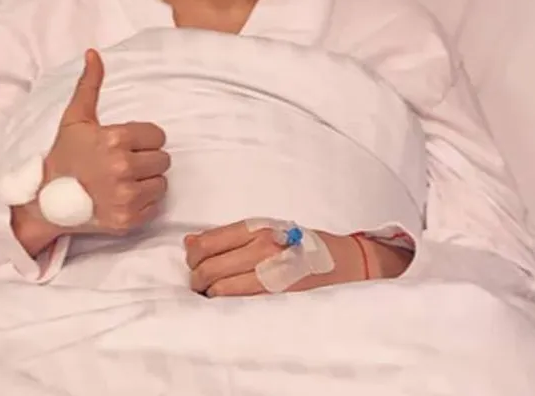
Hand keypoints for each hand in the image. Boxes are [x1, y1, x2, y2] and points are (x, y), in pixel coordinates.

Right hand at [12, 50, 169, 252]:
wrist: (47, 202)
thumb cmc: (64, 157)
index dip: (143, 139)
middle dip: (146, 160)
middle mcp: (122, 167)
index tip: (122, 145)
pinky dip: (142, 203)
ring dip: (147, 182)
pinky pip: (155, 206)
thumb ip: (90, 85)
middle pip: (163, 159)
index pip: (157, 135)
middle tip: (121, 164)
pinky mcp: (128, 220)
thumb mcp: (75, 118)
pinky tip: (121, 198)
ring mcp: (126, 196)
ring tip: (122, 181)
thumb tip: (94, 53)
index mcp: (115, 139)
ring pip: (161, 183)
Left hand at [184, 221, 368, 297]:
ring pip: (219, 289)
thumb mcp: (267, 230)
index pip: (207, 243)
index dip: (193, 256)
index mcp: (257, 229)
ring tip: (213, 295)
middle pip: (208, 268)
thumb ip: (229, 237)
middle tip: (200, 284)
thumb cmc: (303, 246)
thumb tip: (189, 243)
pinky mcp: (277, 298)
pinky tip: (229, 304)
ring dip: (210, 294)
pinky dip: (226, 305)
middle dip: (197, 278)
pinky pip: (238, 303)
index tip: (195, 263)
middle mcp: (262, 249)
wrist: (346, 263)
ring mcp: (270, 275)